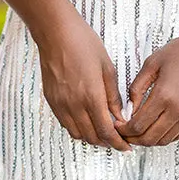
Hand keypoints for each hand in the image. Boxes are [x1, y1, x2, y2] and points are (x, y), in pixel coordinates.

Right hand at [35, 9, 130, 151]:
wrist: (55, 33)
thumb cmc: (84, 44)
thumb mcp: (107, 68)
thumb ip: (113, 96)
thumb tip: (120, 117)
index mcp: (91, 97)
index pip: (106, 131)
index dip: (118, 143)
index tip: (127, 147)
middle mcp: (74, 105)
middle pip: (92, 137)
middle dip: (107, 142)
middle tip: (119, 140)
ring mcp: (60, 104)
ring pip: (78, 134)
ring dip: (92, 137)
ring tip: (104, 132)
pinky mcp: (52, 101)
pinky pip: (66, 124)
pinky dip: (79, 129)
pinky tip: (87, 121)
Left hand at [119, 28, 178, 146]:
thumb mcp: (152, 63)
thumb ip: (137, 87)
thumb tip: (129, 108)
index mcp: (163, 95)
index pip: (138, 125)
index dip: (124, 130)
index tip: (118, 126)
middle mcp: (177, 109)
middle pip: (149, 138)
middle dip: (133, 138)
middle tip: (125, 132)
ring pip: (163, 140)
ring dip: (148, 140)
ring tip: (139, 132)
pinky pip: (177, 135)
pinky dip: (164, 136)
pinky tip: (155, 128)